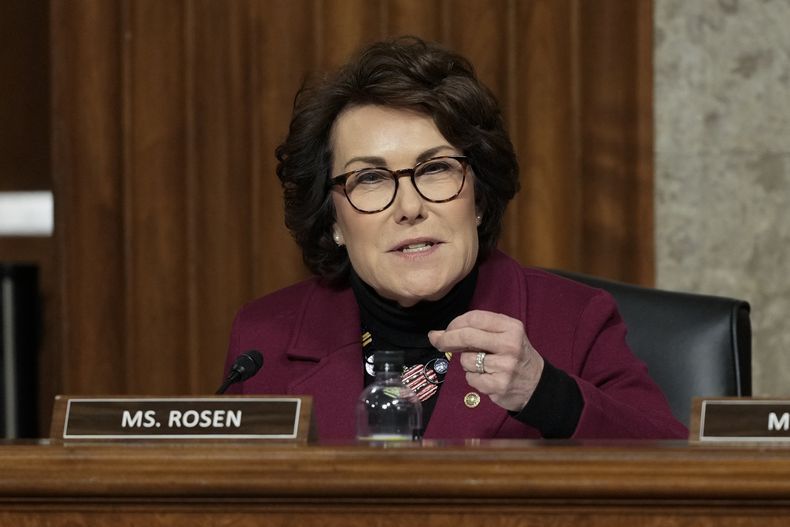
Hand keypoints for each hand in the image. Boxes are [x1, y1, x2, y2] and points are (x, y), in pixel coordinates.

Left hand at [428, 310, 543, 411]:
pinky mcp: (499, 385)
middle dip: (446, 339)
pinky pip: (471, 378)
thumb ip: (476, 331)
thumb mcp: (505, 336)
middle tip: (437, 341)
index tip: (446, 329)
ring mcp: (505, 366)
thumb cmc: (514, 356)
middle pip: (467, 336)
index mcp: (511, 327)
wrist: (537, 385)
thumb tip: (436, 334)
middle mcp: (510, 344)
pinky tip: (487, 378)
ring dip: (467, 363)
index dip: (455, 323)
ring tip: (484, 366)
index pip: (475, 318)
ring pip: (466, 360)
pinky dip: (473, 379)